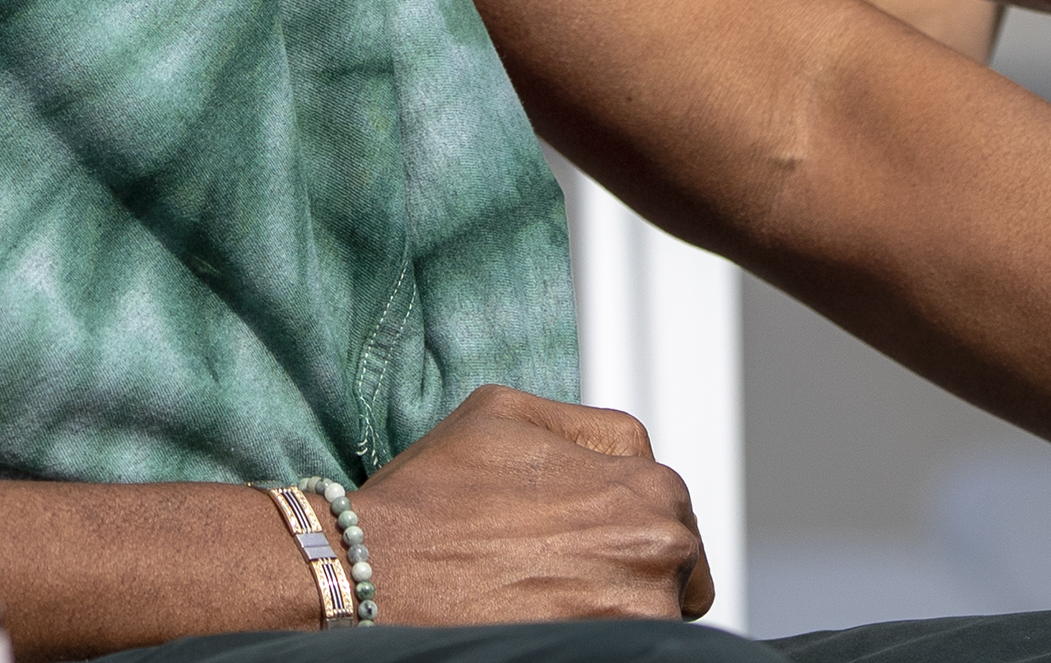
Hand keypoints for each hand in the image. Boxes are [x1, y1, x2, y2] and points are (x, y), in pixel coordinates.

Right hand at [350, 384, 710, 621]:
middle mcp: (658, 547)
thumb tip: (627, 451)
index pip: (664, 501)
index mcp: (645, 485)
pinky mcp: (610, 652)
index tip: (579, 529)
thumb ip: (586, 425)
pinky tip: (550, 619)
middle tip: (562, 566)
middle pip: (671, 559)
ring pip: (654, 608)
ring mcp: (640, 611)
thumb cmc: (434, 494)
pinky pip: (626, 645)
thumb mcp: (507, 412)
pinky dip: (598, 634)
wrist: (379, 572)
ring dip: (617, 601)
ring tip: (549, 595)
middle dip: (627, 559)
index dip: (616, 511)